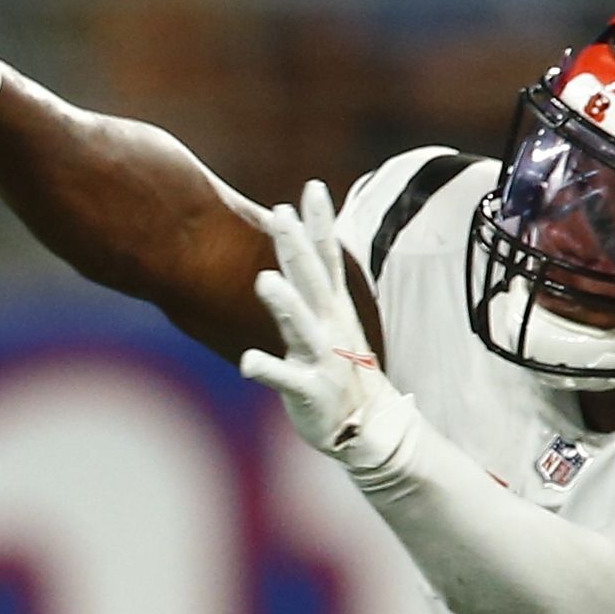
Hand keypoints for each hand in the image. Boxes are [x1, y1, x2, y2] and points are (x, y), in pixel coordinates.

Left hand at [241, 181, 415, 469]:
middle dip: (297, 247)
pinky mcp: (312, 391)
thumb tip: (292, 242)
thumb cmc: (338, 366)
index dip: (320, 224)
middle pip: (313, 282)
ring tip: (265, 280)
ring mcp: (323, 358)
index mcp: (332, 307)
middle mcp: (329, 327)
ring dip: (286, 304)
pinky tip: (247, 362)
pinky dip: (268, 369)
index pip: (327, 258)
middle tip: (281, 214)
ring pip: (302, 327)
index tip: (313, 188)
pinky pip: (288, 379)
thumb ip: (308, 285)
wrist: (367, 425)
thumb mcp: (328, 320)